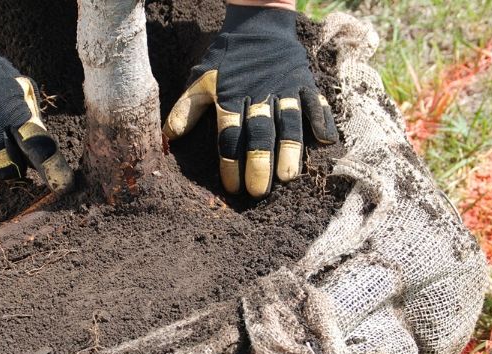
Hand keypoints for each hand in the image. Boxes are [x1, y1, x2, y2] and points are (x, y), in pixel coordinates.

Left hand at [163, 5, 338, 197]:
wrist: (257, 24)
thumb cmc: (227, 59)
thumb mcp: (201, 80)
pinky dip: (321, 119)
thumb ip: (186, 110)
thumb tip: (167, 137)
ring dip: (289, 150)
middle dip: (258, 162)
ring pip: (289, 121)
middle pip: (259, 132)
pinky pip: (316, 101)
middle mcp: (258, 94)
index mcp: (231, 96)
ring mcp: (284, 87)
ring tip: (287, 177)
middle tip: (258, 191)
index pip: (229, 134)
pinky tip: (324, 142)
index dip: (230, 162)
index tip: (232, 187)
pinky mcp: (303, 81)